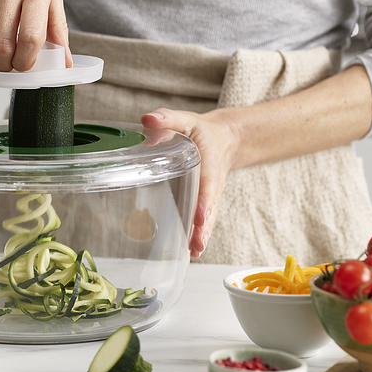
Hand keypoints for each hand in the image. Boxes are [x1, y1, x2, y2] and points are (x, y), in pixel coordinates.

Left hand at [141, 109, 234, 257]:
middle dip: (204, 227)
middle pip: (210, 208)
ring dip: (202, 235)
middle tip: (197, 245)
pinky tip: (192, 251)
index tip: (200, 216)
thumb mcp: (185, 120)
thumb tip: (147, 119)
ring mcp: (210, 195)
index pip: (207, 185)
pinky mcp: (206, 202)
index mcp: (208, 163)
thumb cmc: (200, 130)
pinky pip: (205, 220)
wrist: (223, 138)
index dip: (204, 202)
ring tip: (195, 252)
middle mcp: (212, 183)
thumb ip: (167, 118)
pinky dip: (200, 235)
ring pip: (208, 218)